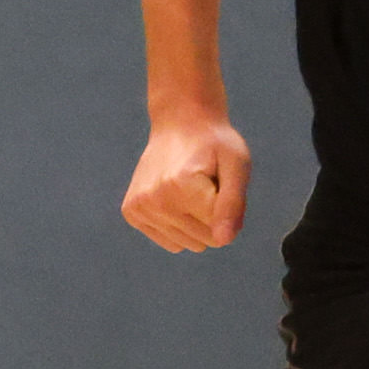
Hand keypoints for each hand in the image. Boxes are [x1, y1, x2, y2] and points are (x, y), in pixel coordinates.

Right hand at [121, 111, 247, 251]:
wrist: (179, 124)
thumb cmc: (214, 144)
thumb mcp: (237, 165)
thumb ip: (233, 205)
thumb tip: (224, 241)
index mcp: (182, 187)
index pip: (220, 233)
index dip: (228, 211)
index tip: (221, 184)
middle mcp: (155, 200)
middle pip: (203, 241)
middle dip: (212, 219)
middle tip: (206, 187)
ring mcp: (140, 207)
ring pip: (185, 244)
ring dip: (194, 223)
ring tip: (190, 193)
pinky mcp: (131, 212)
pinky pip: (168, 241)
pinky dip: (177, 225)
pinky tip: (175, 200)